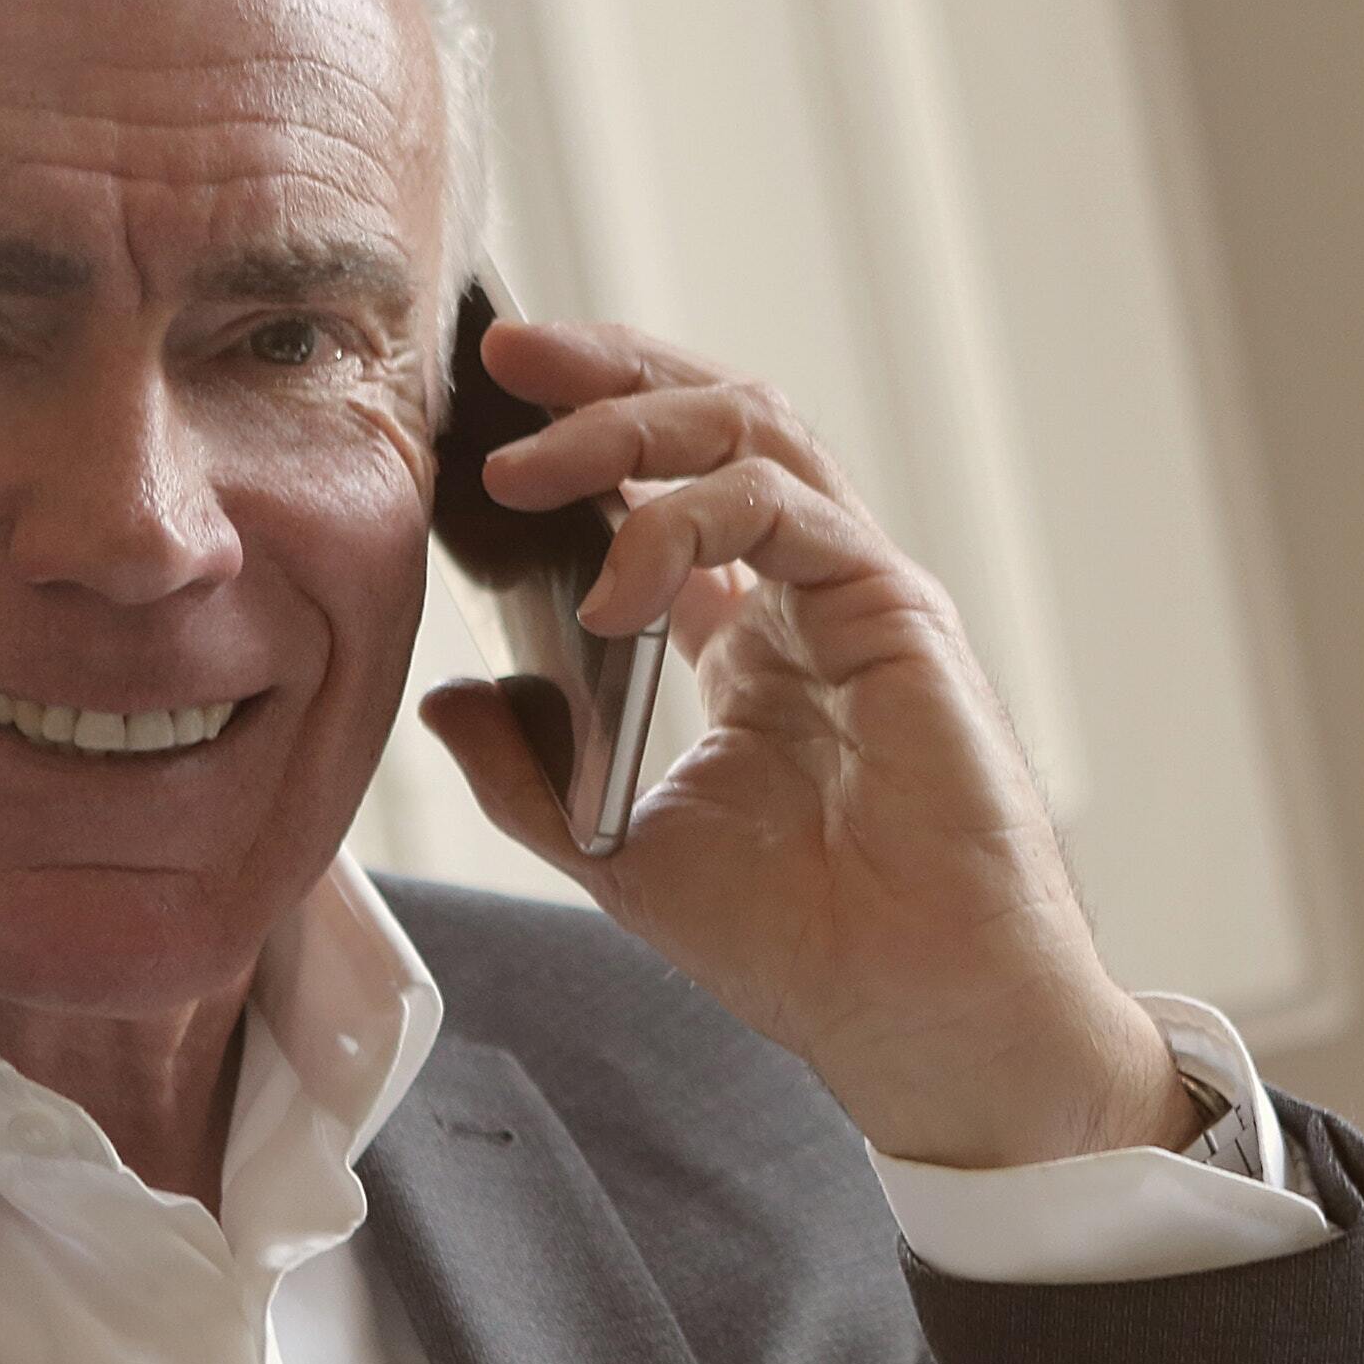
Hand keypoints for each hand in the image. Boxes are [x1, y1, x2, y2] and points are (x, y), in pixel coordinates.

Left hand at [412, 318, 1196, 1169]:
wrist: (914, 1010)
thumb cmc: (803, 948)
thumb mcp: (619, 852)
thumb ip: (530, 773)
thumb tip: (448, 697)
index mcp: (749, 641)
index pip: (667, 484)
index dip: (581, 433)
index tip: (478, 418)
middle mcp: (806, 595)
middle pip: (713, 418)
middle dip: (604, 372)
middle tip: (504, 354)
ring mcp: (854, 589)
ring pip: (751, 430)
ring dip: (628, 421)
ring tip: (525, 465)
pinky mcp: (892, 605)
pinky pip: (780, 506)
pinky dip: (682, 522)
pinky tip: (614, 588)